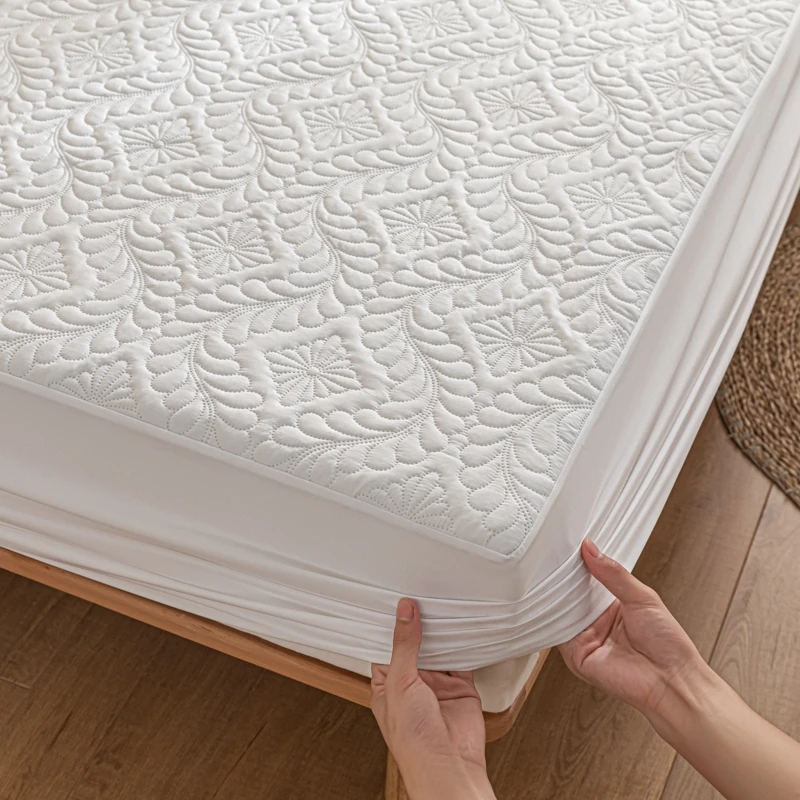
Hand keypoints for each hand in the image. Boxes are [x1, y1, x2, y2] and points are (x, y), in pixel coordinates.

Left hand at [371, 598, 495, 799]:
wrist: (449, 766)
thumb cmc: (413, 740)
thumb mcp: (400, 684)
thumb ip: (404, 646)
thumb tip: (404, 612)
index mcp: (388, 685)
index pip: (386, 647)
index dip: (390, 625)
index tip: (393, 598)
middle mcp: (412, 684)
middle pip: (415, 645)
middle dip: (418, 624)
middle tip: (421, 593)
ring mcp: (436, 686)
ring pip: (439, 650)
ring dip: (441, 632)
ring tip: (441, 602)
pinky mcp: (460, 688)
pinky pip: (462, 660)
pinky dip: (464, 644)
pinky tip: (463, 626)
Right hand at [559, 539, 706, 719]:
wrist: (672, 681)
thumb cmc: (668, 645)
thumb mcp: (642, 597)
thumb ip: (614, 574)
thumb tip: (591, 549)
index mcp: (612, 604)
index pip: (587, 579)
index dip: (580, 564)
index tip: (570, 545)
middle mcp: (596, 621)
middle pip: (571, 594)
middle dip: (564, 577)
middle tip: (556, 555)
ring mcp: (585, 637)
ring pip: (560, 611)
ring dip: (557, 595)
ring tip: (552, 574)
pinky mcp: (576, 654)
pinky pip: (557, 633)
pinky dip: (554, 618)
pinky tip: (554, 603)